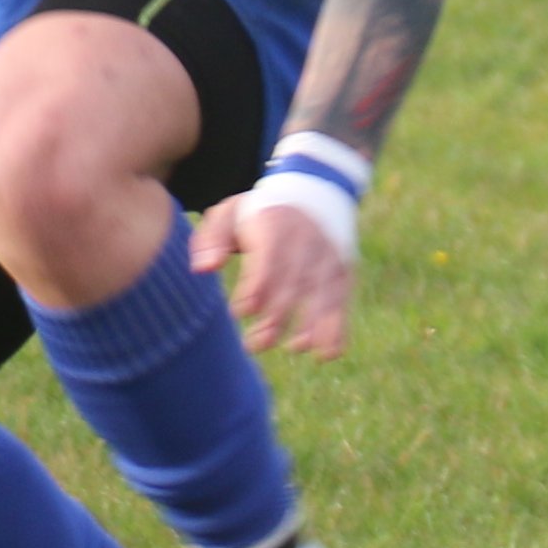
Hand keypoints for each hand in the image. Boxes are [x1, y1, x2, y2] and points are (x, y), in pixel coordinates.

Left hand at [188, 189, 354, 358]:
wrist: (308, 194)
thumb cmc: (256, 215)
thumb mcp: (228, 213)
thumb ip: (211, 239)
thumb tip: (204, 269)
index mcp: (275, 224)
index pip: (269, 258)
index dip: (258, 287)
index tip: (240, 312)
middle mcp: (307, 240)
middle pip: (296, 282)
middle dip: (278, 317)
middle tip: (254, 344)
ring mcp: (328, 257)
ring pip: (324, 294)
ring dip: (312, 326)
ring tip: (294, 348)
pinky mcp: (343, 272)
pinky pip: (342, 301)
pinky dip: (337, 328)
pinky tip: (325, 353)